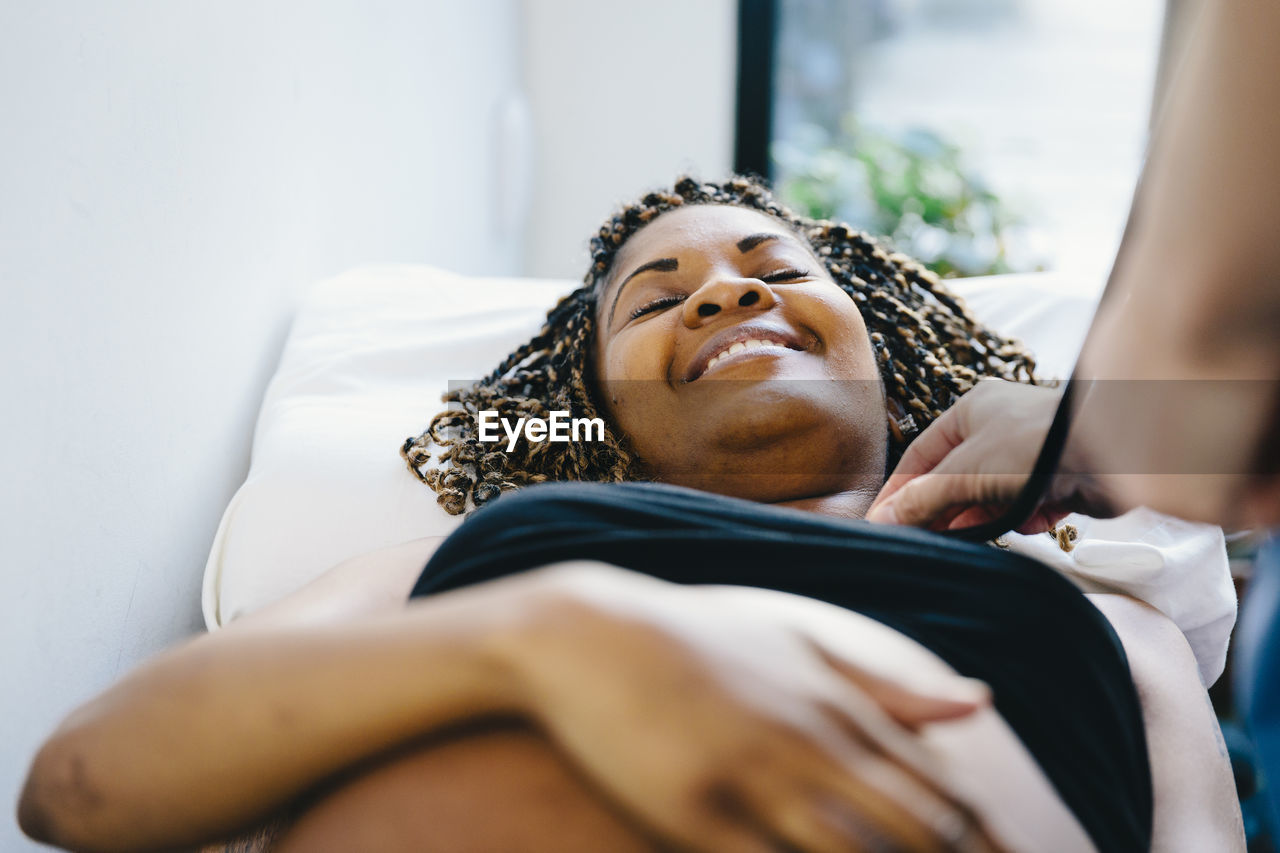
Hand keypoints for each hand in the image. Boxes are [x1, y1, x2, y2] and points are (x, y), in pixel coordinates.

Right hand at [501, 562, 1004, 851]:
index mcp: (836, 702)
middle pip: (916, 829)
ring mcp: (750, 775)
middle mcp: (805, 738)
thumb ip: (887, 687)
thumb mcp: (797, 646)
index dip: (981, 843)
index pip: (940, 788)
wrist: (585, 634)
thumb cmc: (697, 641)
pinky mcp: (692, 813)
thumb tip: (981, 702)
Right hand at [867, 380, 1112, 533]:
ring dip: (986, 517)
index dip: (900, 492)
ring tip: (983, 531)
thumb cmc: (1037, 443)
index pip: (920, 456)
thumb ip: (923, 499)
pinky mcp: (1057, 481)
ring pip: (989, 498)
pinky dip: (1025, 518)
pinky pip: (1024, 508)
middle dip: (945, 510)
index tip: (882, 523)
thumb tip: (884, 521)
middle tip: (927, 539)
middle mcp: (999, 429)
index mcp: (971, 411)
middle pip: (954, 480)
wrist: (1116, 450)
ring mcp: (1029, 455)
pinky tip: (1033, 519)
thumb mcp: (965, 472)